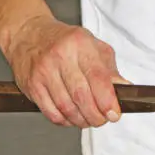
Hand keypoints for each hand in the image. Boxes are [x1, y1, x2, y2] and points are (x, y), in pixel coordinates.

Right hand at [4, 15, 128, 127]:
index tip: (114, 114)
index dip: (108, 101)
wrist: (29, 34)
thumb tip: (125, 89)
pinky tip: (72, 117)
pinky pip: (51, 112)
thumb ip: (111, 70)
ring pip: (66, 108)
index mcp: (80, 44)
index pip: (98, 78)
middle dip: (96, 116)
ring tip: (88, 119)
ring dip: (81, 120)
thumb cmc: (66, 42)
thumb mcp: (94, 48)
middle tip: (102, 119)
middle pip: (82, 97)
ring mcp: (43, 71)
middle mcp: (60, 56)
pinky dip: (65, 121)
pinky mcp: (31, 85)